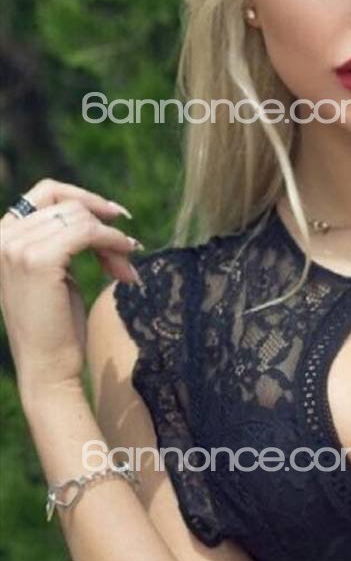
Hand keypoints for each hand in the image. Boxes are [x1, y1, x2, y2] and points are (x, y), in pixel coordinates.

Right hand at [0, 179, 140, 397]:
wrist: (47, 368)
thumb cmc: (56, 328)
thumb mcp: (56, 275)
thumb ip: (61, 242)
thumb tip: (97, 215)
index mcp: (3, 236)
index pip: (46, 192)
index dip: (85, 198)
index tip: (116, 216)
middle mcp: (3, 236)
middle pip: (69, 206)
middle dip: (105, 228)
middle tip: (128, 257)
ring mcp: (16, 246)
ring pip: (80, 217)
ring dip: (113, 240)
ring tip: (126, 269)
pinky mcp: (38, 260)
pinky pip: (87, 232)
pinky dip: (113, 242)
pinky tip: (126, 263)